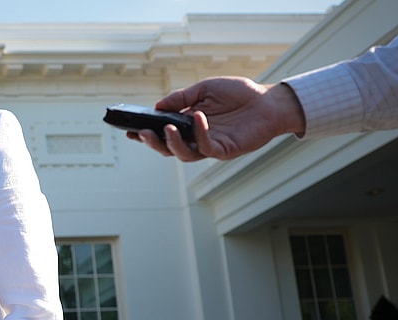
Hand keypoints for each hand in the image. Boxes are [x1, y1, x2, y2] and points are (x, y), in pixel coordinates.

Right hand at [129, 76, 305, 161]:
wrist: (269, 101)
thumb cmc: (239, 94)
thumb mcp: (205, 88)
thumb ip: (181, 98)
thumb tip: (157, 106)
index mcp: (188, 124)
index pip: (162, 132)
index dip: (146, 133)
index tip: (129, 130)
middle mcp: (196, 138)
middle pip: (168, 148)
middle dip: (152, 143)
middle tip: (141, 134)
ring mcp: (209, 146)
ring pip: (183, 153)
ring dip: (171, 143)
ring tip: (164, 129)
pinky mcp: (224, 150)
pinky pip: (206, 146)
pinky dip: (199, 133)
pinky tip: (198, 118)